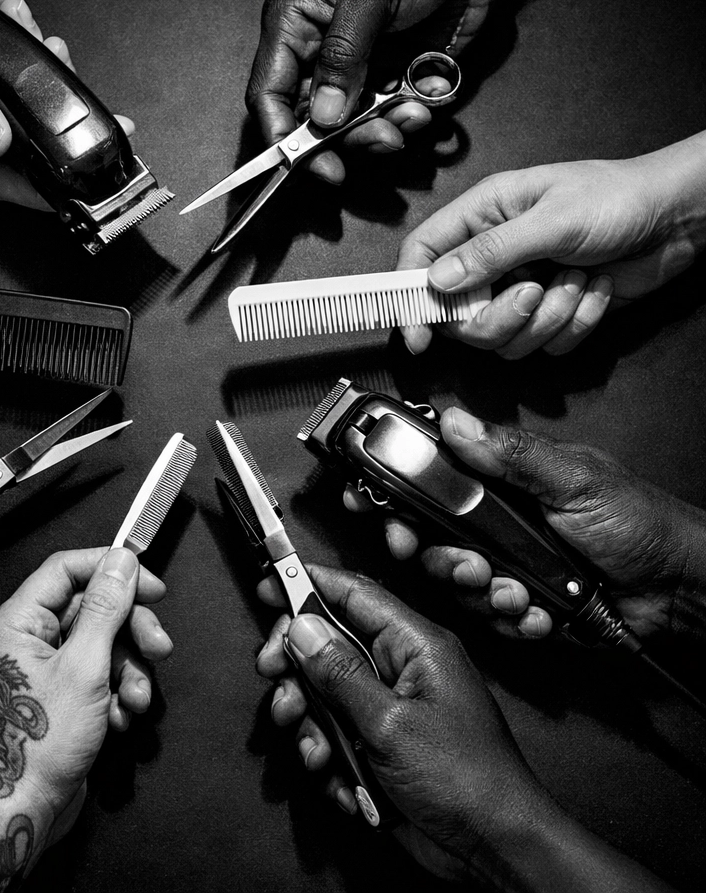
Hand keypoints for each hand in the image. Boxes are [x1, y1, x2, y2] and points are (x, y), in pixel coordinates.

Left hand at [0, 547, 171, 890]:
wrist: (20, 814)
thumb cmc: (39, 746)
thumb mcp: (84, 666)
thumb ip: (105, 608)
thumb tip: (119, 562)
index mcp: (15, 623)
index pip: (65, 569)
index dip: (112, 570)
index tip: (150, 585)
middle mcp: (21, 641)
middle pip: (89, 610)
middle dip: (130, 632)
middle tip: (159, 647)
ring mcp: (37, 672)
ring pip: (97, 646)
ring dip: (127, 671)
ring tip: (136, 700)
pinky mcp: (53, 699)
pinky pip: (92, 677)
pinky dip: (112, 694)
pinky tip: (118, 718)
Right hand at [245, 0, 525, 183]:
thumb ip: (344, 55)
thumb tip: (325, 115)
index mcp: (296, 24)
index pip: (270, 95)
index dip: (283, 137)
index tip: (309, 164)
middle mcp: (322, 52)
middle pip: (315, 123)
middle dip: (346, 140)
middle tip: (381, 139)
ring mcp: (361, 68)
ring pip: (356, 127)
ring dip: (384, 131)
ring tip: (412, 115)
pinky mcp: (398, 76)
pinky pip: (395, 117)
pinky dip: (411, 119)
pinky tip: (427, 102)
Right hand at [256, 570, 676, 890]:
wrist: (497, 849)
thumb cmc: (463, 779)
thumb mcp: (391, 723)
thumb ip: (340, 672)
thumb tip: (300, 625)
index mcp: (414, 645)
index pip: (354, 594)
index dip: (307, 583)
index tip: (266, 585)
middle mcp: (400, 668)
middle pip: (328, 644)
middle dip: (295, 668)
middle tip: (275, 681)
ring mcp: (389, 708)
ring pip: (324, 696)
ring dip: (311, 726)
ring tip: (319, 756)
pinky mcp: (380, 745)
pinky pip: (336, 737)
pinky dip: (331, 761)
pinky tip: (345, 786)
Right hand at [346, 407, 704, 643]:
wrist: (678, 590)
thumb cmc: (637, 521)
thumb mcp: (574, 478)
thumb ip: (510, 454)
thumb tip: (453, 421)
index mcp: (498, 478)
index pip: (427, 474)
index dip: (390, 487)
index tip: (365, 499)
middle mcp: (492, 519)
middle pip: (425, 535)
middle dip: (431, 553)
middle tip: (459, 562)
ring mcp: (503, 561)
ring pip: (452, 580)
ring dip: (478, 590)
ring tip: (513, 589)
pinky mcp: (517, 601)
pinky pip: (488, 615)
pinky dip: (511, 618)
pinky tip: (539, 612)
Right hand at [395, 132, 705, 355]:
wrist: (678, 218)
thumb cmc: (618, 199)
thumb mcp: (552, 219)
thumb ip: (490, 251)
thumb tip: (439, 280)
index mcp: (482, 215)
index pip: (422, 256)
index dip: (410, 295)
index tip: (416, 334)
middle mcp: (493, 255)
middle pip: (459, 314)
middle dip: (499, 316)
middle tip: (533, 293)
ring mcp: (520, 286)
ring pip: (501, 337)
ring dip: (546, 318)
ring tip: (576, 280)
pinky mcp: (551, 312)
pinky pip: (542, 343)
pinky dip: (573, 324)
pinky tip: (594, 289)